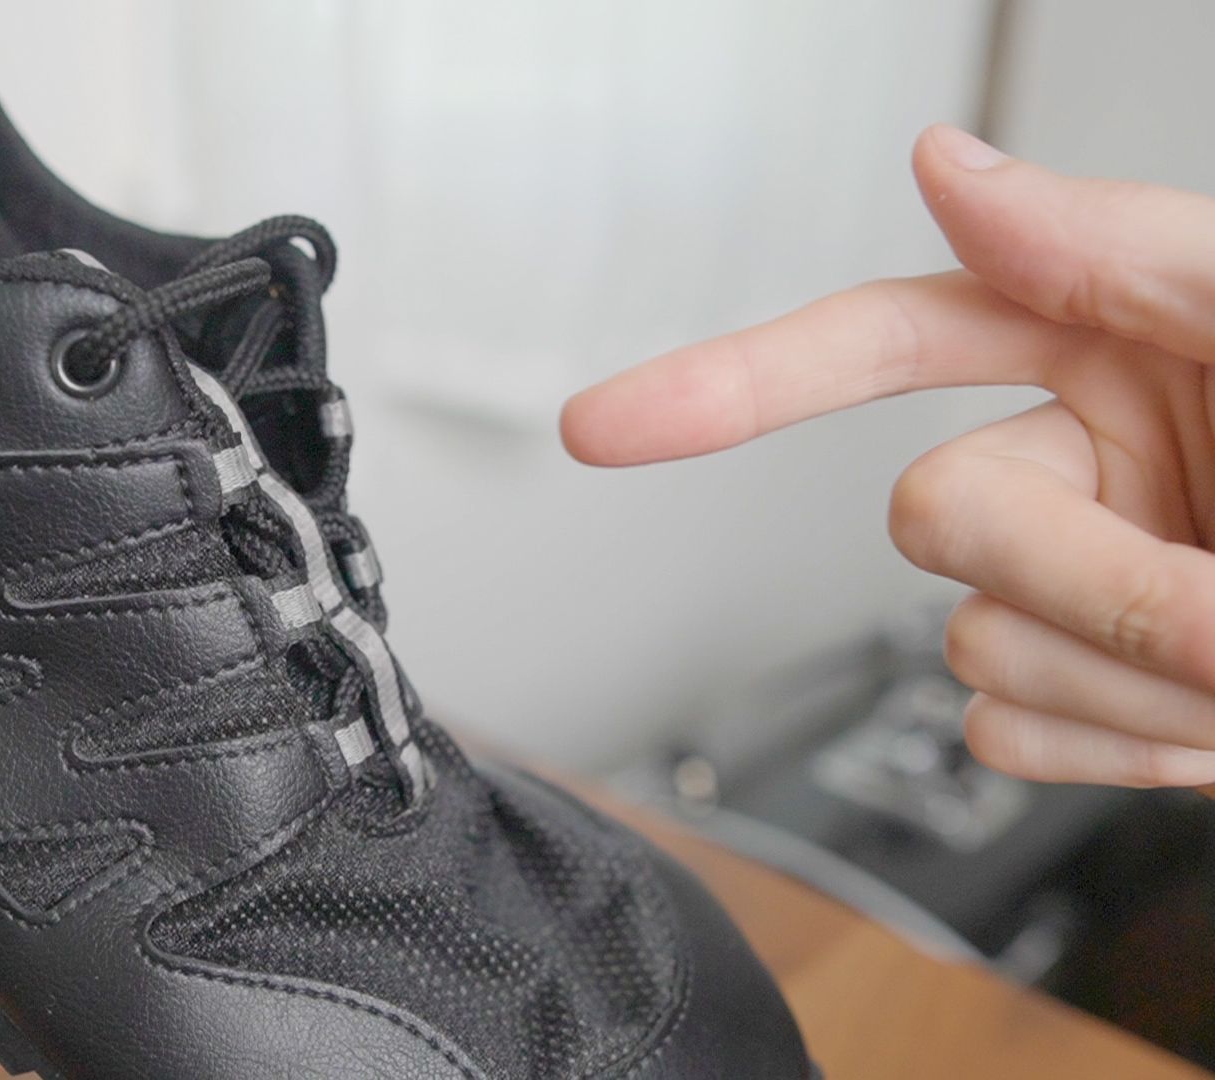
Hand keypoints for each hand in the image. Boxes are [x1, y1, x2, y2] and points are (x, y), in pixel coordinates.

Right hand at [563, 125, 1214, 789]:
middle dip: (1085, 571)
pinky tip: (1211, 716)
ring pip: (971, 652)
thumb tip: (953, 172)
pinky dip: (1124, 748)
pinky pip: (1011, 741)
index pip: (876, 340)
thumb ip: (1116, 247)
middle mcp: (1068, 462)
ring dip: (1134, 673)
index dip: (733, 382)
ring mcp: (1069, 592)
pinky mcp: (1084, 711)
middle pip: (930, 525)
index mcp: (1097, 340)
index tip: (612, 427)